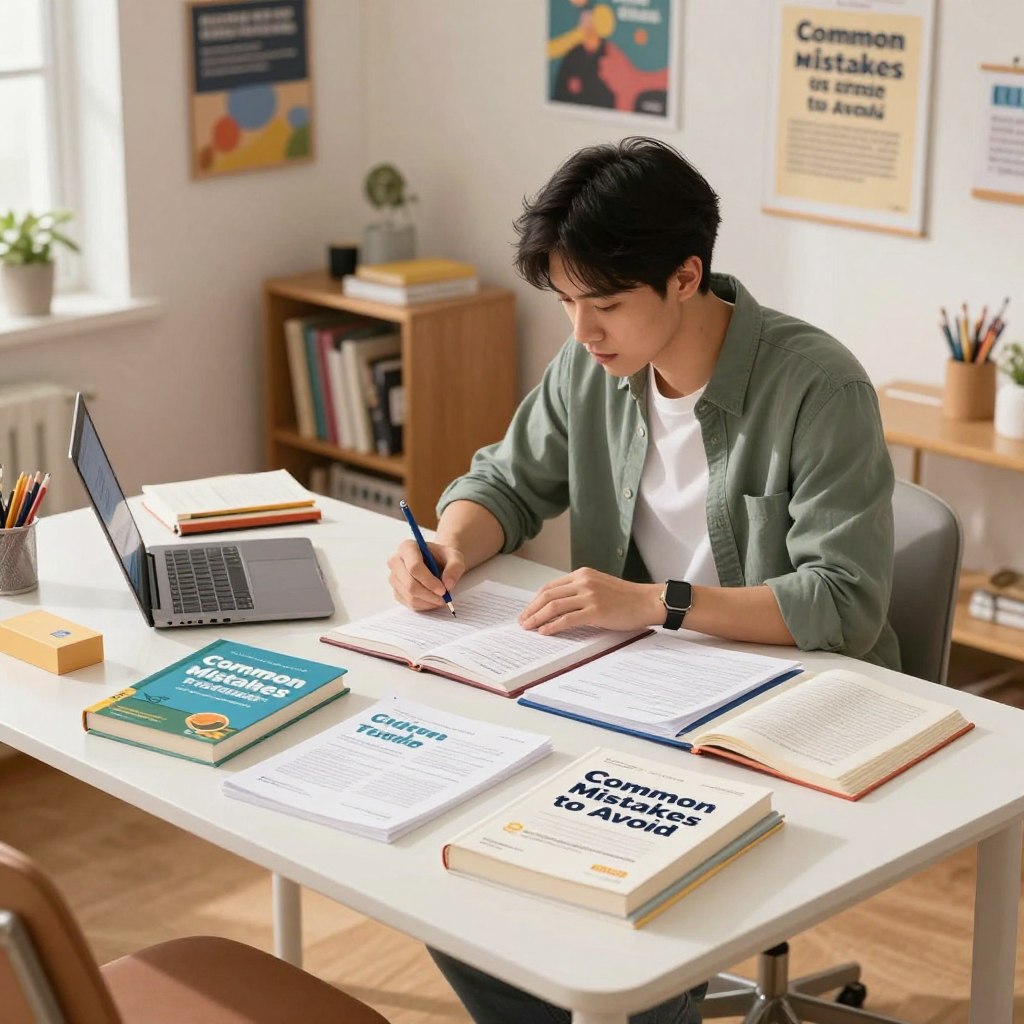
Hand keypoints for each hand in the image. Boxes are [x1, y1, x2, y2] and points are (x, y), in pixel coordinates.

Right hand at [387, 539, 465, 611]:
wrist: (436, 563)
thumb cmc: (443, 557)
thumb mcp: (455, 557)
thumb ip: (455, 567)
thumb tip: (447, 584)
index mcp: (407, 547)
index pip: (414, 567)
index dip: (429, 581)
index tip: (443, 590)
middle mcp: (396, 561)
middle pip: (409, 584)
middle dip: (429, 594)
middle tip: (444, 598)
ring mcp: (394, 577)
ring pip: (409, 596)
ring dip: (428, 601)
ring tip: (441, 599)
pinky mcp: (396, 591)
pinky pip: (408, 603)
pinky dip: (424, 605)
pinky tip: (433, 600)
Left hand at [518, 568, 663, 634]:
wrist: (647, 601)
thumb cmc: (626, 597)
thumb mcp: (599, 586)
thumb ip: (580, 590)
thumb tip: (559, 606)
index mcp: (582, 574)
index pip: (551, 586)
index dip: (536, 600)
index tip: (528, 610)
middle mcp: (583, 582)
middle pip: (548, 595)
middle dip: (531, 609)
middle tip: (522, 621)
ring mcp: (589, 596)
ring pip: (554, 606)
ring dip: (537, 618)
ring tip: (528, 627)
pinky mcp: (595, 611)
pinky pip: (567, 619)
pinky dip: (552, 626)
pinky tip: (545, 631)